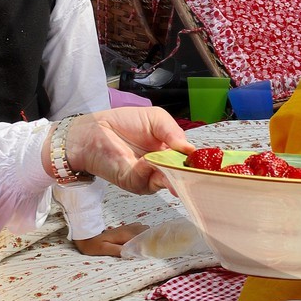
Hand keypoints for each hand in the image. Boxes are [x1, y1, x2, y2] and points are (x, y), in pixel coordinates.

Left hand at [54, 110, 195, 194]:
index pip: (188, 161)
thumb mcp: (156, 119)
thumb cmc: (123, 122)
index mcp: (169, 152)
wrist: (94, 129)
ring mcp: (147, 177)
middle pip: (181, 176)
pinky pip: (146, 181)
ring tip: (173, 163)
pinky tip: (148, 160)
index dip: (196, 162)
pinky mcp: (132, 182)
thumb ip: (174, 132)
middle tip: (196, 168)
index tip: (206, 162)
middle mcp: (161, 167)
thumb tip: (191, 150)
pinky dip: (149, 171)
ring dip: (170, 173)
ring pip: (166, 181)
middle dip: (188, 173)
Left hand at [73, 222, 145, 256]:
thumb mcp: (103, 249)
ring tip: (143, 247)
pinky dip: (142, 234)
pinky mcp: (126, 228)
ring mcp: (128, 227)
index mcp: (125, 234)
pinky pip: (139, 228)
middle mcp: (128, 228)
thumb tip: (130, 253)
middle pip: (147, 231)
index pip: (143, 236)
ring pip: (144, 229)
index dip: (148, 244)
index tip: (149, 252)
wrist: (87, 236)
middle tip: (146, 250)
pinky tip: (137, 242)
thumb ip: (117, 250)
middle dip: (149, 239)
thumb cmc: (94, 244)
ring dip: (146, 236)